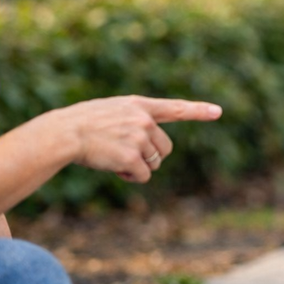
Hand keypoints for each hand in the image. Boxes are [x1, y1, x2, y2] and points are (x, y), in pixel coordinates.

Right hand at [55, 96, 222, 183]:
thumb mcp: (111, 111)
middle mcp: (144, 120)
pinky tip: (114, 167)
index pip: (175, 108)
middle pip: (165, 149)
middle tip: (126, 154)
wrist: (64, 133)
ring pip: (154, 164)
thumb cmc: (82, 124)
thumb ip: (134, 119)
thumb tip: (150, 147)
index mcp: (139, 106)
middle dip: (150, 157)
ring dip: (138, 167)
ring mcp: (139, 138)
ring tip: (114, 157)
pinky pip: (143, 176)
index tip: (218, 112)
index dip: (198, 111)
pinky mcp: (132, 157)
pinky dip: (131, 177)